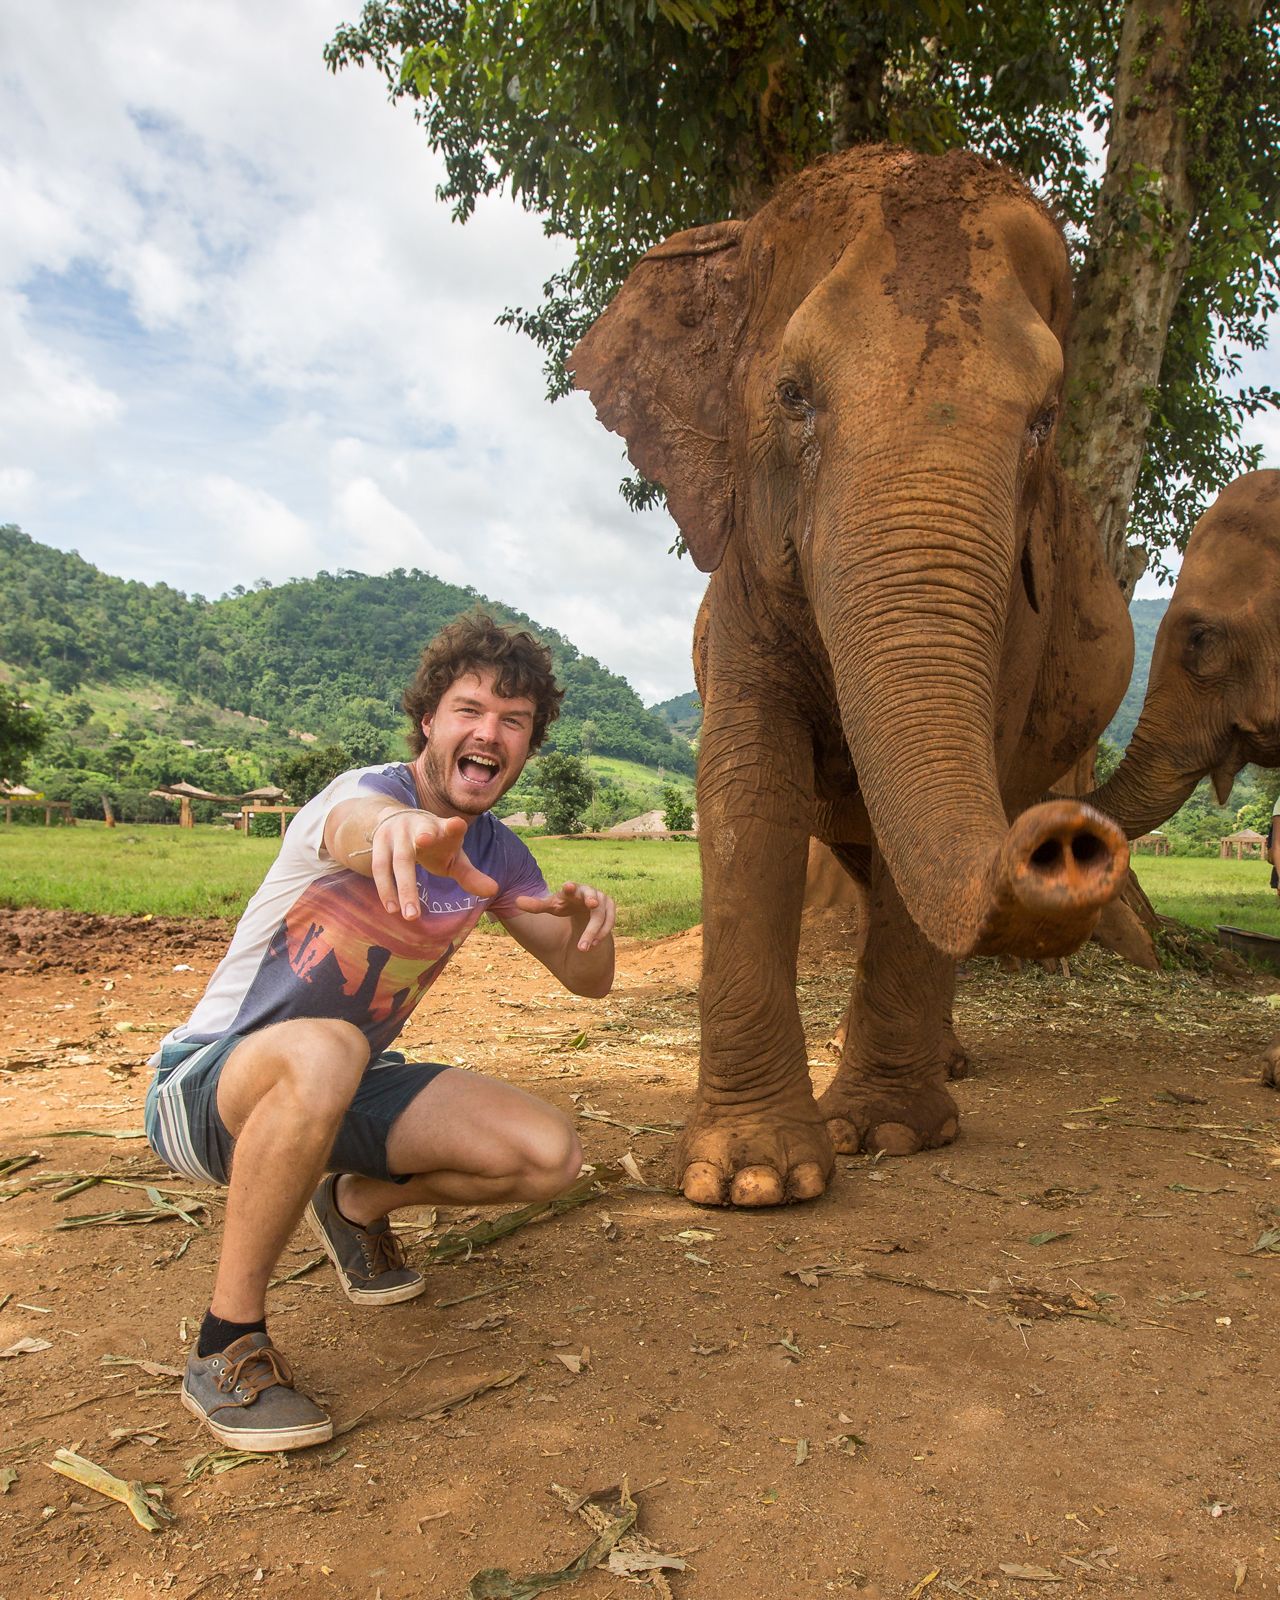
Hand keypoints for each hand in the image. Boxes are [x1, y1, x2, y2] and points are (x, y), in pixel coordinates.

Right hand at [372, 810, 497, 919]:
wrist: (399, 819)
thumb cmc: (435, 844)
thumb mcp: (453, 857)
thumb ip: (470, 875)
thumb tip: (493, 891)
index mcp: (443, 828)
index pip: (451, 826)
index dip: (453, 826)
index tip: (457, 824)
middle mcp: (419, 826)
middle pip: (418, 847)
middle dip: (414, 878)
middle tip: (417, 910)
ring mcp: (397, 832)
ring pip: (397, 861)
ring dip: (401, 889)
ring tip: (409, 916)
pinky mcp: (380, 841)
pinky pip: (380, 867)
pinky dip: (386, 889)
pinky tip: (393, 908)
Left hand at [514, 881, 615, 950]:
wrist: (582, 911)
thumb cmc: (564, 906)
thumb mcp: (551, 907)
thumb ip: (536, 905)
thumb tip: (516, 901)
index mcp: (572, 890)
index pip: (572, 887)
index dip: (570, 887)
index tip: (567, 886)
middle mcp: (589, 893)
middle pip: (592, 900)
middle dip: (591, 905)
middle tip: (591, 907)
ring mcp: (602, 901)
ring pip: (601, 915)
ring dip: (594, 932)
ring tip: (583, 948)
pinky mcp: (610, 910)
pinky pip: (609, 922)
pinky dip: (602, 933)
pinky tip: (592, 945)